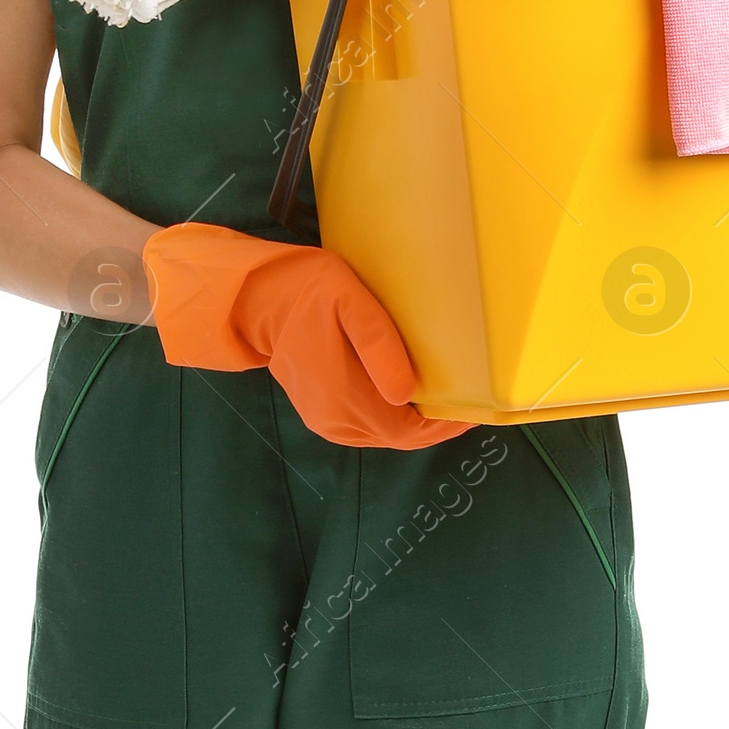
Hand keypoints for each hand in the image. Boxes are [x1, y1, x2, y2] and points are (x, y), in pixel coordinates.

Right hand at [141, 223, 460, 448]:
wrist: (254, 301)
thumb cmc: (305, 291)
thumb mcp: (348, 302)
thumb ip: (379, 345)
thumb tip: (405, 392)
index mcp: (346, 398)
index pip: (409, 428)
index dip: (446, 424)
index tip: (475, 408)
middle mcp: (337, 421)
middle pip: (401, 436)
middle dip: (437, 424)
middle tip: (468, 402)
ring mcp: (327, 421)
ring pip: (385, 435)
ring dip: (416, 422)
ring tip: (445, 399)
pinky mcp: (321, 413)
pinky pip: (368, 426)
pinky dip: (394, 417)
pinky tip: (410, 396)